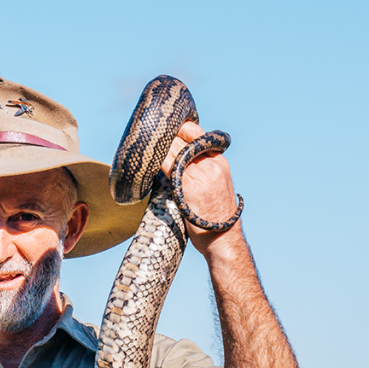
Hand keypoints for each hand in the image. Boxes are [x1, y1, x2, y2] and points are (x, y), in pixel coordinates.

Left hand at [160, 121, 243, 255]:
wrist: (223, 238)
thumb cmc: (216, 217)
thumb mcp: (217, 186)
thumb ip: (202, 170)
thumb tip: (182, 164)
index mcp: (219, 161)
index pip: (197, 133)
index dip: (179, 129)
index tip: (166, 130)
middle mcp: (210, 164)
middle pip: (183, 139)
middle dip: (165, 136)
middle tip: (149, 136)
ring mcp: (199, 174)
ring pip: (174, 149)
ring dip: (158, 146)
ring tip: (145, 145)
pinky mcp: (187, 186)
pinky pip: (168, 165)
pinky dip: (156, 160)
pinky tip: (147, 159)